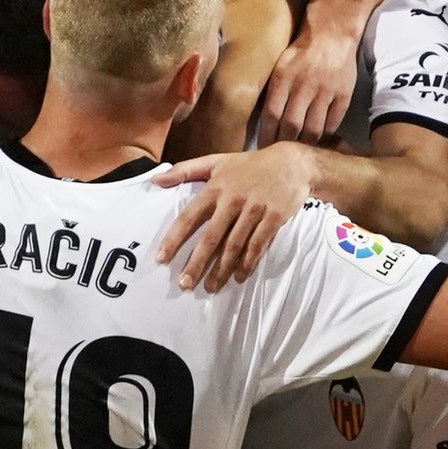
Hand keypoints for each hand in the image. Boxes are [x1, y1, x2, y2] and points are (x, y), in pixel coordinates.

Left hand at [156, 146, 313, 291]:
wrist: (292, 163)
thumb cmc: (249, 165)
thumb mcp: (216, 161)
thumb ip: (185, 170)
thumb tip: (155, 180)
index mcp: (215, 189)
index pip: (189, 217)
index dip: (174, 238)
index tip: (162, 258)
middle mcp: (233, 200)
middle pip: (211, 237)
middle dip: (197, 263)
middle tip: (185, 284)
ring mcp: (254, 210)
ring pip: (234, 245)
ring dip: (222, 269)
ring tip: (211, 287)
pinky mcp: (274, 218)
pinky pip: (258, 245)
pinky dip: (248, 263)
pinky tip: (239, 277)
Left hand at [259, 27, 357, 145]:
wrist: (333, 33)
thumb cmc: (301, 51)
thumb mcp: (280, 65)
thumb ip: (273, 90)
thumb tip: (262, 120)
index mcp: (284, 77)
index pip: (271, 114)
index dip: (266, 135)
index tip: (262, 149)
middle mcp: (304, 85)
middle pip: (292, 125)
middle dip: (283, 143)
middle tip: (279, 155)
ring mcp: (326, 91)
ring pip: (313, 129)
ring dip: (304, 144)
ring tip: (298, 152)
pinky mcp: (343, 95)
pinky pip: (332, 123)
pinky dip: (324, 136)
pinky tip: (317, 141)